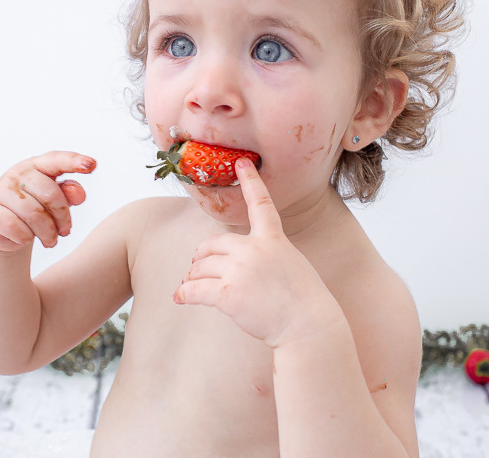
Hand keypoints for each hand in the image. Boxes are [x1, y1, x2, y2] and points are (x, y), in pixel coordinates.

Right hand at [0, 151, 94, 252]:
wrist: (4, 230)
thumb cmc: (36, 209)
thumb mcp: (55, 201)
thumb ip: (69, 193)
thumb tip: (79, 193)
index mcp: (36, 166)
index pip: (56, 160)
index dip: (74, 161)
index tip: (92, 165)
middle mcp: (17, 174)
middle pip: (49, 194)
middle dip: (63, 217)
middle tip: (66, 232)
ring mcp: (0, 191)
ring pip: (33, 214)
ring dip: (47, 233)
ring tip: (51, 240)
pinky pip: (15, 227)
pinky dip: (26, 237)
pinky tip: (28, 239)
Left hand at [173, 157, 341, 347]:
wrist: (308, 326)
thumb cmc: (302, 301)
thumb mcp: (290, 264)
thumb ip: (265, 254)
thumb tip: (230, 263)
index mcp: (272, 239)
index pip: (261, 204)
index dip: (251, 181)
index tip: (242, 163)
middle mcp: (254, 249)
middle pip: (212, 245)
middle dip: (200, 257)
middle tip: (196, 268)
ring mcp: (240, 270)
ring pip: (200, 268)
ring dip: (193, 277)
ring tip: (190, 286)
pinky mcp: (228, 293)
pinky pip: (195, 289)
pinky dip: (184, 293)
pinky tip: (180, 297)